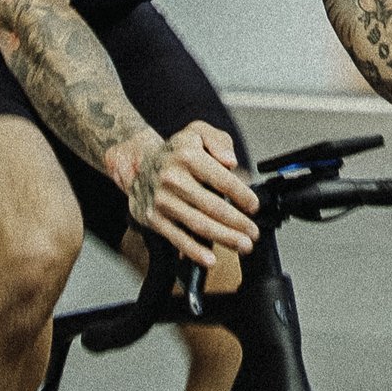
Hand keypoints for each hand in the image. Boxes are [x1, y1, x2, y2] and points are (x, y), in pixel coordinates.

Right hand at [122, 121, 257, 267]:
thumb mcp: (198, 132)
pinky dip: (194, 251)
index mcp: (187, 156)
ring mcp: (163, 200)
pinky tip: (210, 258)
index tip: (254, 206)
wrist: (138, 165)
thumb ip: (219, 141)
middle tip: (253, 232)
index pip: (221, 178)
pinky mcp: (154, 218)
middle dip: (237, 222)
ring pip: (198, 224)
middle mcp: (172, 178)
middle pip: (211, 206)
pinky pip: (177, 238)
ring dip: (224, 238)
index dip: (241, 195)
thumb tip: (231, 162)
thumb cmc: (176, 152)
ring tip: (243, 244)